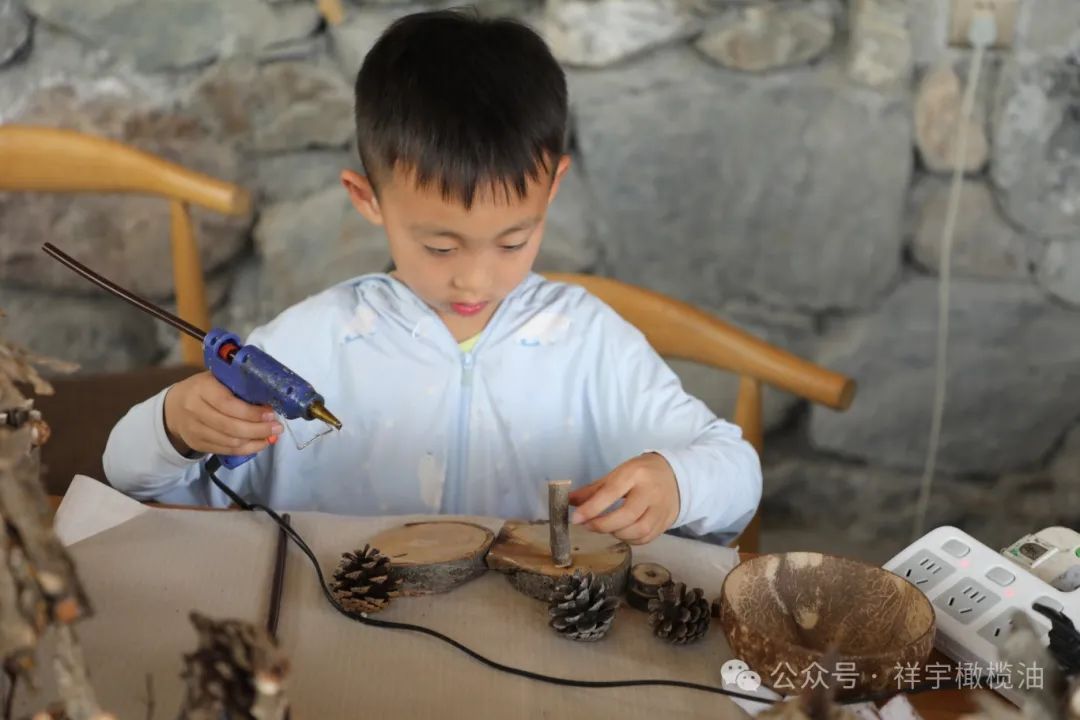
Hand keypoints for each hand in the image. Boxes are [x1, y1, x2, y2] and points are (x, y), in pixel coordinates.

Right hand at [163, 371, 281, 456]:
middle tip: (277, 427)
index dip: (252, 412)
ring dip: (256, 441)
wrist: (173, 408)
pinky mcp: (198, 444)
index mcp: (202, 389)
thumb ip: (238, 386)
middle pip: (231, 427)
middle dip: (259, 429)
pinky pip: (227, 450)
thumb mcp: (217, 380)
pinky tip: (260, 443)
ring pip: (230, 442)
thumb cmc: (203, 389)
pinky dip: (247, 449)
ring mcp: (195, 430)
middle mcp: (195, 410)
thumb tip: (270, 399)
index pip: (228, 404)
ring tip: (272, 435)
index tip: (271, 413)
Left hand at [568, 453, 679, 543]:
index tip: (576, 518)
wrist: (674, 476)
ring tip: (605, 528)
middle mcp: (650, 491)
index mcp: (635, 474)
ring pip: (639, 529)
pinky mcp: (665, 522)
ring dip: (617, 534)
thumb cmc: (640, 474)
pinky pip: (646, 538)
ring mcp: (660, 508)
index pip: (611, 492)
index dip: (592, 508)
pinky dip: (630, 540)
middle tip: (588, 526)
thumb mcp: (617, 474)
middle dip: (603, 525)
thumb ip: (593, 490)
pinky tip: (620, 533)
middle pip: (627, 514)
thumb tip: (569, 502)